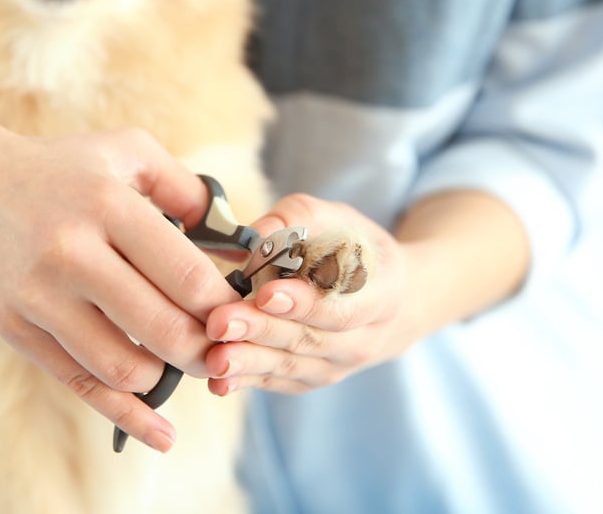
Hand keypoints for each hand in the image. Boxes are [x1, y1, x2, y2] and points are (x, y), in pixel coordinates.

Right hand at [0, 119, 239, 450]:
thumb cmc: (57, 168)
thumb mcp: (124, 151)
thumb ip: (186, 188)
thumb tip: (234, 239)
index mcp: (108, 205)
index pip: (188, 277)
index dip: (225, 307)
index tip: (240, 315)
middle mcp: (72, 252)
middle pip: (164, 329)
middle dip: (206, 351)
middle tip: (221, 351)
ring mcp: (38, 295)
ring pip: (124, 366)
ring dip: (166, 378)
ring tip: (179, 363)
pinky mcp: (15, 327)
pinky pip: (80, 383)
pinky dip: (125, 413)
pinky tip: (158, 432)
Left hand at [202, 194, 416, 395]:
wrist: (388, 301)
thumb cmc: (355, 250)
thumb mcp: (338, 220)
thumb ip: (298, 220)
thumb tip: (255, 235)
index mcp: (381, 295)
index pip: (342, 306)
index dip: (304, 304)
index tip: (265, 294)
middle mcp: (364, 340)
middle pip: (309, 340)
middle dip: (262, 331)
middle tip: (220, 322)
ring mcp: (337, 366)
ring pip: (290, 366)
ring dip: (249, 363)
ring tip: (214, 358)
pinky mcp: (311, 380)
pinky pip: (277, 383)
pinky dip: (247, 382)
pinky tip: (218, 382)